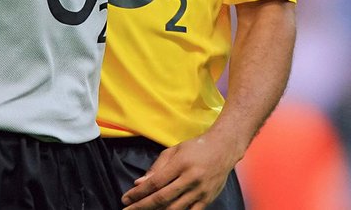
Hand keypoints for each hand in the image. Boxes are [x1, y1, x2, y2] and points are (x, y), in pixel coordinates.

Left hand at [121, 135, 241, 209]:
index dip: (138, 193)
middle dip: (142, 206)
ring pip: (175, 209)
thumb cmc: (196, 147)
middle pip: (162, 198)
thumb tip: (139, 183)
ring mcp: (201, 190)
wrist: (224, 148)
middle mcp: (191, 178)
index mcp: (181, 164)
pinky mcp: (208, 199)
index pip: (155, 183)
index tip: (126, 199)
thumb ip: (156, 167)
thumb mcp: (174, 150)